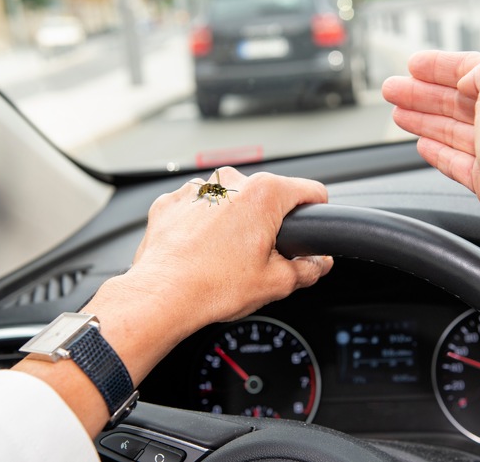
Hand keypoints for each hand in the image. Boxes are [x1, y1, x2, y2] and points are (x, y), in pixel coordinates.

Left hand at [16, 167, 332, 435]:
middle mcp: (230, 182)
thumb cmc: (212, 286)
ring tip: (226, 257)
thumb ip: (308, 269)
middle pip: (266, 196)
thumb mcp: (276, 283)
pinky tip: (200, 251)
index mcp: (264, 194)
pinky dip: (202, 224)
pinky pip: (198, 207)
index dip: (317, 211)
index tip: (313, 223)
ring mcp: (198, 190)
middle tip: (262, 256)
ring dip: (233, 221)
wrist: (161, 296)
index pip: (310, 191)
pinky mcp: (171, 202)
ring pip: (230, 200)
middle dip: (268, 222)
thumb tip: (318, 263)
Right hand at [381, 51, 479, 258]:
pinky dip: (439, 151)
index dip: (440, 66)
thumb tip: (466, 81)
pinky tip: (422, 146)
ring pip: (456, 129)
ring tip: (398, 114)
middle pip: (460, 99)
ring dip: (424, 119)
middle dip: (423, 93)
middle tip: (394, 89)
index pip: (476, 68)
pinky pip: (459, 160)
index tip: (413, 65)